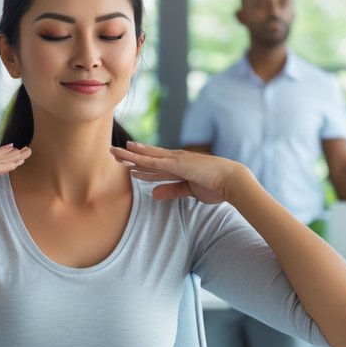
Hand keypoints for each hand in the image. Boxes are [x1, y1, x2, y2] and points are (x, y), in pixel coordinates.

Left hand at [108, 142, 250, 203]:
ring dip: (130, 154)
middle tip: (114, 151)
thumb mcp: (189, 190)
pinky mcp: (177, 164)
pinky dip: (141, 159)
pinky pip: (154, 162)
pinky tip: (129, 156)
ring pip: (147, 157)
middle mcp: (176, 159)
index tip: (128, 162)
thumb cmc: (216, 186)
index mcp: (181, 166)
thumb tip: (153, 195)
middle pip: (148, 157)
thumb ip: (171, 190)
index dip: (141, 164)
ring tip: (114, 152)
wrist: (232, 180)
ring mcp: (176, 160)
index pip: (156, 165)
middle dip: (131, 155)